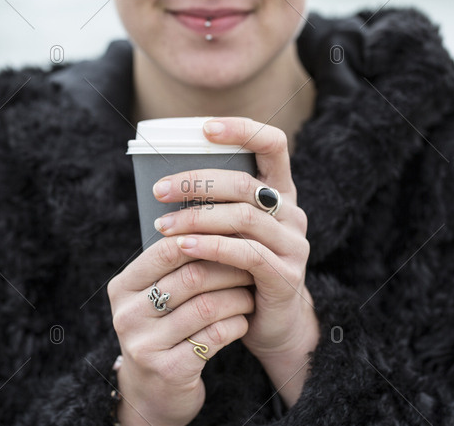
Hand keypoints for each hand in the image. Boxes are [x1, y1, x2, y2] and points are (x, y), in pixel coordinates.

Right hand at [107, 237, 254, 425]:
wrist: (155, 391)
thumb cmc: (164, 329)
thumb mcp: (157, 295)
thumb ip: (175, 263)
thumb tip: (216, 216)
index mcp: (122, 287)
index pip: (167, 249)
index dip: (206, 239)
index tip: (234, 236)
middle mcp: (127, 315)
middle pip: (191, 276)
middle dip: (229, 268)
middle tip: (253, 263)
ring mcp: (145, 345)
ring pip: (208, 306)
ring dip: (238, 296)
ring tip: (250, 293)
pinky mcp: (169, 370)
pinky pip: (215, 336)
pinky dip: (237, 324)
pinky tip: (243, 320)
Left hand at [152, 117, 319, 406]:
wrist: (269, 323)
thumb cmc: (237, 270)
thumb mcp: (227, 231)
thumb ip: (212, 206)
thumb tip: (160, 185)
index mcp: (279, 193)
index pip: (273, 144)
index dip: (243, 130)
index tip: (205, 129)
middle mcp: (292, 213)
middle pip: (245, 183)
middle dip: (198, 183)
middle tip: (160, 190)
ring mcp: (293, 244)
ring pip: (244, 218)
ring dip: (197, 218)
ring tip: (163, 226)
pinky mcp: (286, 275)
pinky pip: (247, 254)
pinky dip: (212, 247)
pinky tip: (183, 247)